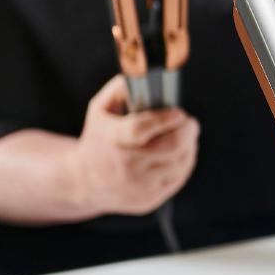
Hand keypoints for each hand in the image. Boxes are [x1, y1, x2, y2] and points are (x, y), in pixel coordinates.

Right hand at [66, 76, 199, 216]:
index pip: (141, 129)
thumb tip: (146, 75)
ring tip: (187, 136)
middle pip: (171, 146)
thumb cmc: (98, 139)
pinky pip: (179, 177)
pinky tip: (183, 153)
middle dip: (188, 131)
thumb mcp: (99, 109)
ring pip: (180, 162)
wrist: (84, 182)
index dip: (165, 119)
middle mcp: (126, 166)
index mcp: (112, 139)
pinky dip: (185, 162)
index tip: (179, 112)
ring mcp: (139, 186)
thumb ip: (120, 88)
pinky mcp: (149, 199)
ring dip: (190, 146)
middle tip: (190, 123)